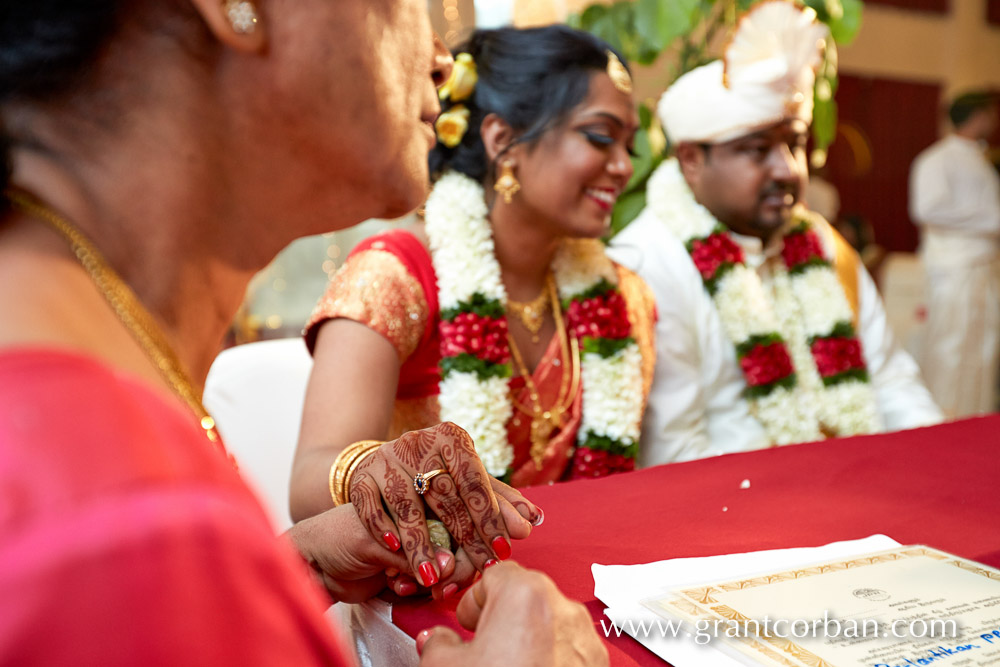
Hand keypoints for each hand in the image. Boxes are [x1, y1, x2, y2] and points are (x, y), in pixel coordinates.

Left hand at [287, 505, 450, 602]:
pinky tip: (397, 588)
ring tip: (401, 584)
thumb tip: (448, 564)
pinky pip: (426, 582)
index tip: (449, 570)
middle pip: (451, 547)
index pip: (448, 521)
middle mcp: (418, 521)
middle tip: (430, 584)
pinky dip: (416, 589)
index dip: (455, 547)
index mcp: (411, 500)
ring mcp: (414, 546)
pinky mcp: (408, 569)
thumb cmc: (335, 537)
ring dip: (426, 581)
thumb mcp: (371, 542)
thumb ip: (408, 553)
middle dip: (443, 569)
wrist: (313, 565)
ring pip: (441, 567)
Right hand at [348, 422, 543, 591]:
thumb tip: (532, 520)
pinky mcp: (361, 475)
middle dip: (463, 536)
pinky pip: (369, 504)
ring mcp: (387, 458)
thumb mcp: (467, 482)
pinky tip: (396, 548)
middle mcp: (418, 442)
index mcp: (451, 438)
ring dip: (421, 543)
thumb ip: (498, 501)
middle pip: (443, 494)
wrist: (383, 466)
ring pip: (406, 504)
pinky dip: (383, 526)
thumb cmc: (436, 477)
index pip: (475, 481)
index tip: (503, 548)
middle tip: (478, 568)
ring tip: (434, 576)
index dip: (490, 516)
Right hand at [416, 562, 608, 666]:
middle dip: (502, 617)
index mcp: (526, 596)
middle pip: (527, 595)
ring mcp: (586, 641)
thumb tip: (435, 640)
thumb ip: (437, 643)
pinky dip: (550, 660)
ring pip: (552, 623)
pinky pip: (569, 651)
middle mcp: (563, 611)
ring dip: (529, 639)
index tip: (465, 622)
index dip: (474, 598)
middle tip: (480, 647)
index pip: (496, 575)